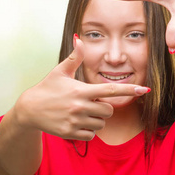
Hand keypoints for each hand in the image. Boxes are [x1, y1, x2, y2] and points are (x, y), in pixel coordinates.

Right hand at [13, 36, 149, 140]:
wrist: (29, 110)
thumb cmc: (47, 88)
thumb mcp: (60, 71)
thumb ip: (75, 58)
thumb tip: (80, 39)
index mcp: (81, 90)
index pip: (111, 90)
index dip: (129, 89)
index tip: (145, 90)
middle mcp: (80, 106)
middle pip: (109, 110)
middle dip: (103, 108)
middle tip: (88, 104)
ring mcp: (75, 121)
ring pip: (101, 124)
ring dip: (95, 120)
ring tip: (80, 113)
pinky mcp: (70, 133)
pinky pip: (91, 135)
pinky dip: (88, 131)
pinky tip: (76, 123)